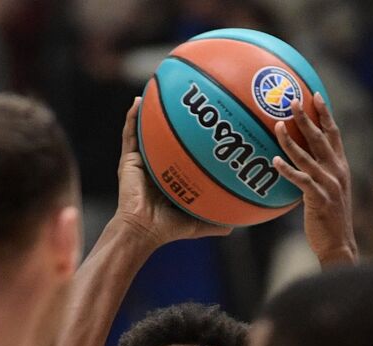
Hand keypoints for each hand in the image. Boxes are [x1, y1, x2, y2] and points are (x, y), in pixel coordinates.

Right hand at [114, 97, 231, 248]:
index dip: (198, 136)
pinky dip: (132, 117)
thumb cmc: (170, 229)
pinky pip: (130, 134)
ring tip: (161, 87)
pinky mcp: (129, 159)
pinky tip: (138, 101)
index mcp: (176, 174)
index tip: (214, 121)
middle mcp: (160, 163)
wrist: (143, 230)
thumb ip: (221, 222)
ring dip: (153, 109)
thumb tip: (243, 222)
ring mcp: (144, 159)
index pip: (188, 150)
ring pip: (149, 129)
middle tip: (194, 97)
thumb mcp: (201, 223)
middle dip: (181, 116)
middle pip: (171, 134)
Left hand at [272, 93, 357, 265]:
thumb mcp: (328, 191)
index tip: (315, 94)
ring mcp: (330, 185)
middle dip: (306, 118)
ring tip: (277, 126)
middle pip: (320, 139)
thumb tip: (297, 160)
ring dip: (291, 140)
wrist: (339, 244)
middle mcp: (337, 172)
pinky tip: (275, 162)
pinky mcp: (320, 198)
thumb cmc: (329, 219)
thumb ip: (317, 173)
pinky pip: (301, 180)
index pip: (334, 134)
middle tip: (291, 100)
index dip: (325, 114)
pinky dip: (288, 170)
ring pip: (308, 157)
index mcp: (341, 167)